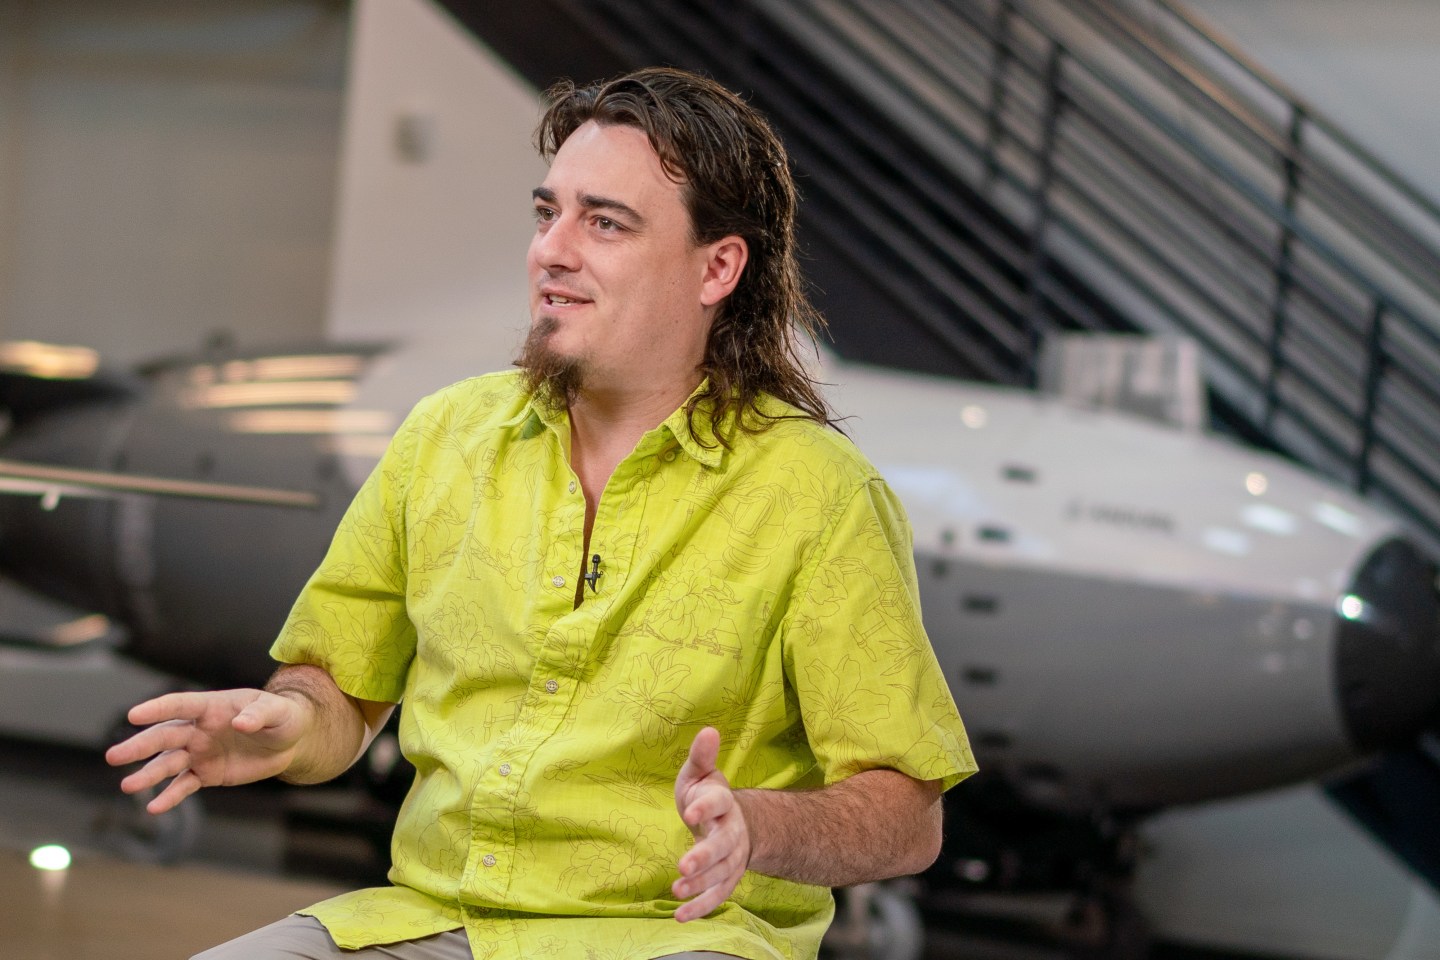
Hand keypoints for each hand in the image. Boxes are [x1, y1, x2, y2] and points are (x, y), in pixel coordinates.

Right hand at [104, 689, 311, 813]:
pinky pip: (184, 785)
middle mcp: (199, 729)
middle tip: (114, 756)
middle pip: (165, 736)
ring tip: (128, 786)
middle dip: (140, 746)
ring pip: (168, 763)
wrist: (290, 741)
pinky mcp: (206, 774)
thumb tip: (241, 723)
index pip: (181, 705)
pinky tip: (154, 808)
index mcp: (212, 707)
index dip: (158, 708)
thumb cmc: (282, 717)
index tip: (133, 715)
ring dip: (148, 774)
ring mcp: (200, 752)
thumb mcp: (277, 713)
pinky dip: (170, 796)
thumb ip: (259, 715)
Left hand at [672, 726, 749, 921]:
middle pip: (723, 845)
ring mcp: (732, 858)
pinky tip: (680, 915)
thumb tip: (708, 730)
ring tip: (677, 890)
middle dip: (705, 856)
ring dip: (700, 883)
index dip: (705, 808)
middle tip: (683, 864)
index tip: (689, 812)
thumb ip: (702, 757)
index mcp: (724, 803)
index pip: (718, 803)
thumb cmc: (707, 795)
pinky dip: (701, 906)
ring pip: (721, 873)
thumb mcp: (701, 774)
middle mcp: (732, 832)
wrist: (732, 821)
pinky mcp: (726, 879)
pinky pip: (717, 895)